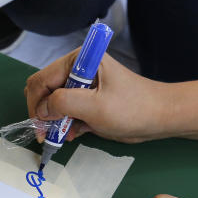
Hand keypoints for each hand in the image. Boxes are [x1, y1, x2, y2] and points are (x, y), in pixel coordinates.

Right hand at [24, 51, 167, 143]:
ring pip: (51, 103)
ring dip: (54, 122)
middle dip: (43, 114)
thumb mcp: (95, 107)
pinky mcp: (86, 100)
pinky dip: (64, 125)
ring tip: (63, 136)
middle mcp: (76, 69)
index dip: (36, 105)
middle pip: (43, 90)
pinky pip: (64, 112)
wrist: (161, 117)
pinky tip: (73, 134)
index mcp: (78, 61)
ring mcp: (81, 85)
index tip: (41, 127)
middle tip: (48, 134)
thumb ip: (63, 103)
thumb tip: (42, 110)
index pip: (41, 80)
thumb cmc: (133, 109)